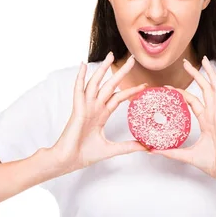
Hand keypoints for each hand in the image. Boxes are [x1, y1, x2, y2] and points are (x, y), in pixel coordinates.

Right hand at [46, 52, 147, 175]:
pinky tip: (83, 65)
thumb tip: (147, 147)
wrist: (68, 160)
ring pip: (95, 83)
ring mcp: (85, 107)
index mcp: (101, 115)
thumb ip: (129, 146)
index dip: (130, 91)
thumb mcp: (112, 149)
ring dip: (102, 69)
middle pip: (110, 85)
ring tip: (111, 56)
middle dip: (121, 73)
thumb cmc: (84, 154)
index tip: (143, 85)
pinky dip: (80, 77)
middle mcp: (94, 108)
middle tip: (132, 60)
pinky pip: (78, 90)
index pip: (118, 98)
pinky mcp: (77, 109)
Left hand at [150, 56, 215, 182]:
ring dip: (210, 74)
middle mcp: (214, 114)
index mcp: (206, 121)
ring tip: (205, 60)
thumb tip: (153, 150)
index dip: (180, 93)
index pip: (192, 101)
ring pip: (215, 88)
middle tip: (186, 62)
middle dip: (196, 74)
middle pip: (204, 89)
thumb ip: (171, 152)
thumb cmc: (213, 163)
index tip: (168, 87)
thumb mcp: (187, 155)